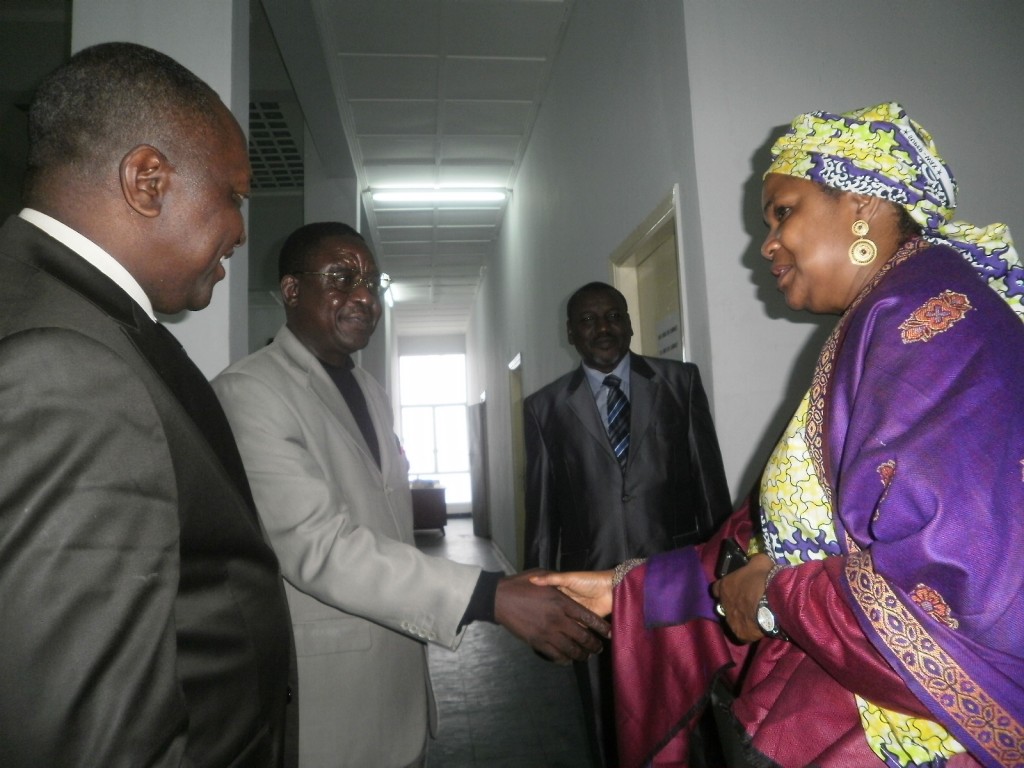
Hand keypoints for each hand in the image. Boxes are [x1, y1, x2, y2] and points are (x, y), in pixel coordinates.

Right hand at [495, 570, 610, 663]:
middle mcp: (558, 618)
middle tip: (598, 648)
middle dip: (594, 644)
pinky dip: (564, 659)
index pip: (588, 618)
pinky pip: (555, 655)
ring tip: (586, 656)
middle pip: (583, 636)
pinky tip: (568, 660)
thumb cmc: (520, 584)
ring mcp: (547, 632)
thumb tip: (565, 581)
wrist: (499, 598)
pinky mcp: (537, 641)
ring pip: (571, 648)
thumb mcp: (541, 574)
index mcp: (561, 601)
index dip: (600, 627)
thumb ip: (556, 579)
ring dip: (582, 654)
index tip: (608, 633)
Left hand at [711, 552, 773, 642]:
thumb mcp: (759, 562)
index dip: (725, 588)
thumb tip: (754, 562)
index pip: (717, 588)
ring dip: (740, 617)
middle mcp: (723, 603)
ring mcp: (730, 620)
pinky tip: (758, 628)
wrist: (774, 602)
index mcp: (725, 585)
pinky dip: (749, 631)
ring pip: (732, 619)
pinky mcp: (740, 633)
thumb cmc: (764, 579)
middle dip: (733, 604)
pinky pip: (742, 633)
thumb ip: (753, 563)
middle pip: (724, 604)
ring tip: (754, 616)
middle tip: (747, 603)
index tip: (733, 588)